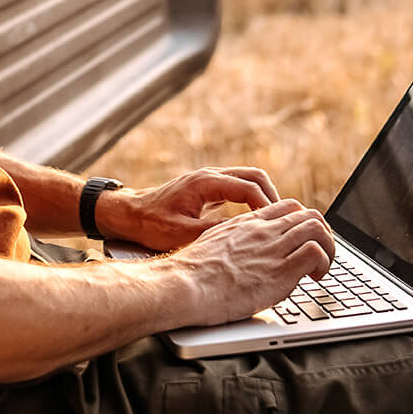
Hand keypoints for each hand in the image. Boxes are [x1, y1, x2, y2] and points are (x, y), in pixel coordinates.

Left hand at [99, 166, 281, 250]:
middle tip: (284, 221)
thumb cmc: (150, 224)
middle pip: (254, 176)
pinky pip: (238, 188)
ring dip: (263, 197)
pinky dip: (252, 200)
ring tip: (275, 223)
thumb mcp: (181, 234)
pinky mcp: (207, 189)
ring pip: (247, 180)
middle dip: (273, 196)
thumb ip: (212, 233)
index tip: (279, 224)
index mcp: (205, 183)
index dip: (267, 205)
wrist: (128, 214)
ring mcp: (209, 180)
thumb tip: (242, 237)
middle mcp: (210, 176)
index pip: (249, 187)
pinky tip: (255, 223)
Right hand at [167, 199, 336, 325]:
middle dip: (322, 234)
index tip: (303, 240)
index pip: (288, 207)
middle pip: (309, 214)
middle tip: (320, 254)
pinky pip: (315, 253)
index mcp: (247, 223)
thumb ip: (231, 241)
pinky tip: (314, 278)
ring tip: (321, 268)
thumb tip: (237, 252)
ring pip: (317, 228)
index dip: (303, 222)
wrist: (183, 285)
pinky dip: (323, 263)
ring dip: (328, 248)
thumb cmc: (190, 273)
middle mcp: (263, 230)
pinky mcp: (280, 271)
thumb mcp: (211, 244)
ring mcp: (273, 248)